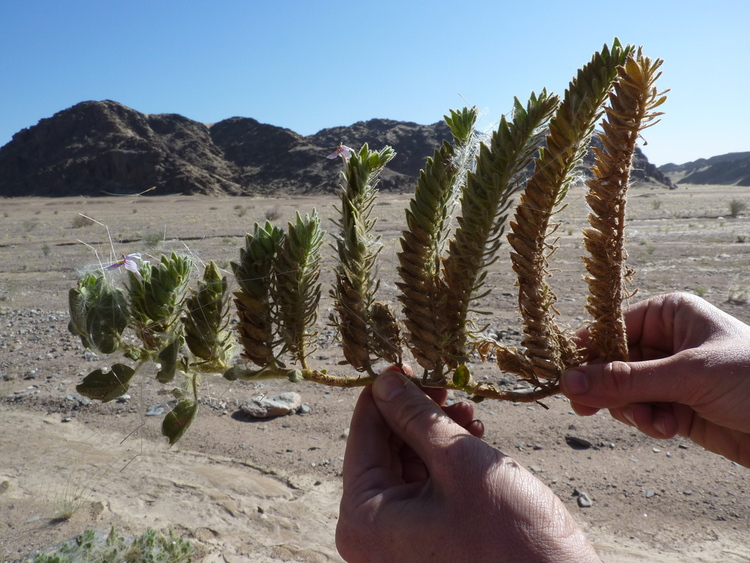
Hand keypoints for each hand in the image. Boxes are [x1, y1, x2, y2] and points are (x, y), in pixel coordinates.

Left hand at [336, 367, 597, 561]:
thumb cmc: (512, 539)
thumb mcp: (459, 463)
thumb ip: (417, 417)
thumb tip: (385, 380)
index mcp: (363, 518)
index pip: (363, 432)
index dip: (386, 392)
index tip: (410, 362)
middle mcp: (371, 533)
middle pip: (384, 448)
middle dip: (418, 413)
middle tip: (448, 385)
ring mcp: (398, 541)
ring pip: (408, 464)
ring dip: (437, 433)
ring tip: (470, 412)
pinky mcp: (426, 543)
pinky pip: (425, 488)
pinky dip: (446, 460)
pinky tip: (475, 438)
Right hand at [562, 292, 749, 466]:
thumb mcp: (688, 374)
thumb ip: (626, 379)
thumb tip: (568, 381)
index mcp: (668, 314)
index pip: (609, 327)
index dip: (585, 351)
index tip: (560, 376)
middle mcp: (665, 341)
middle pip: (610, 363)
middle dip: (610, 388)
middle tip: (588, 410)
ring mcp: (669, 376)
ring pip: (622, 392)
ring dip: (633, 410)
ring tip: (658, 421)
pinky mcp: (676, 407)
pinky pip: (641, 412)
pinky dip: (649, 422)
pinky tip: (670, 428)